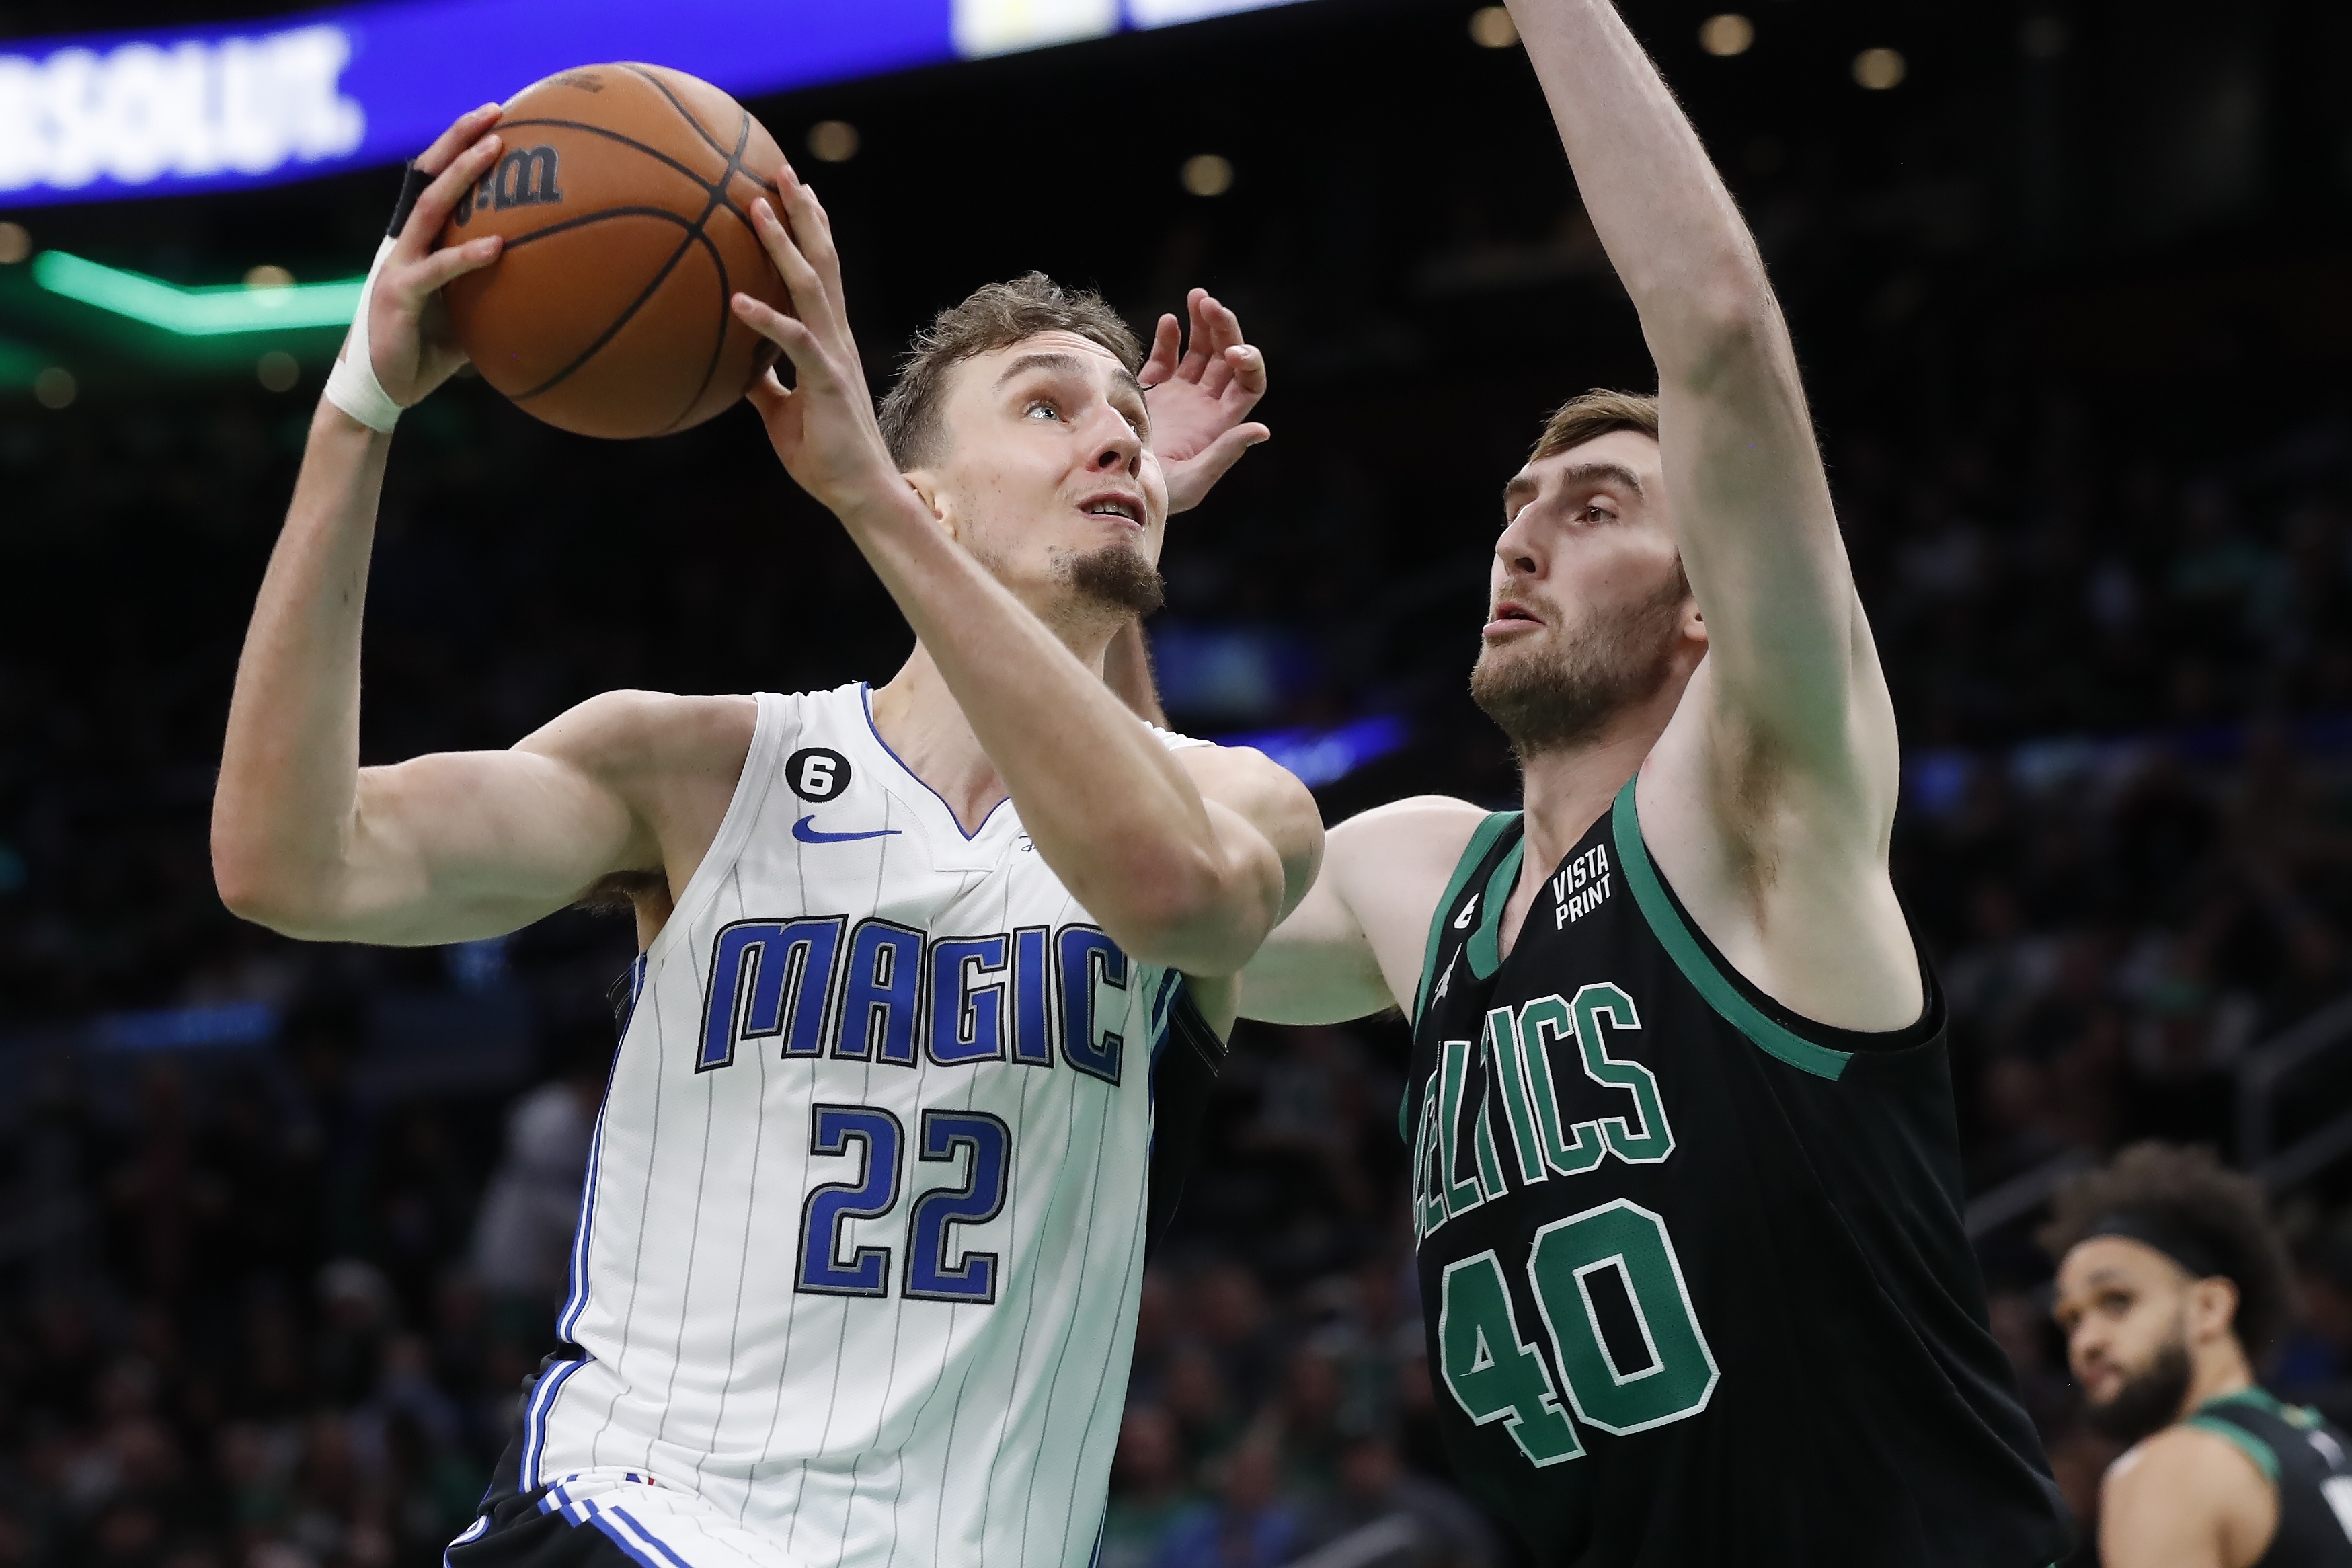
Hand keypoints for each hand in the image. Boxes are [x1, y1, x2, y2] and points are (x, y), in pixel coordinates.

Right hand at [352, 105, 507, 407]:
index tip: (495, 118)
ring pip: (430, 208)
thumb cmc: (426, 354)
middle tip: (496, 111)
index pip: (435, 182)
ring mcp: (396, 265)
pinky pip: (437, 270)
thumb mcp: (469, 318)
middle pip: (428, 176)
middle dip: (460, 139)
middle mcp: (402, 243)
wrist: (382, 389)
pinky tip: (500, 245)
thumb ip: (497, 297)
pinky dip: (468, 256)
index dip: (459, 147)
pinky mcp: (397, 295)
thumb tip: (551, 292)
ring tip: (496, 149)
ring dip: (462, 175)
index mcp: (416, 243)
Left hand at [731, 169, 904, 519]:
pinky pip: (795, 343)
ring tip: (756, 207)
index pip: (821, 274)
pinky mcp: (827, 382)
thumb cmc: (823, 455)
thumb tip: (733, 364)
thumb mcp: (781, 411)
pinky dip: (766, 320)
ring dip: (784, 245)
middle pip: (822, 263)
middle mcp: (836, 338)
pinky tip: (737, 302)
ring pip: (812, 287)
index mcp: (828, 341)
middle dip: (803, 215)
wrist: (858, 493)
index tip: (794, 193)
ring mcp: (834, 356)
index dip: (809, 231)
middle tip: (781, 171)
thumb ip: (762, 381)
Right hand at [1141, 288, 1268, 513]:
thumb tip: (1262, 429)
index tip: (1233, 353)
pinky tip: (1169, 321)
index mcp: (1221, 423)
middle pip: (1225, 357)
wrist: (1110, 490)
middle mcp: (1204, 405)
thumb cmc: (1156, 497)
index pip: (1249, 383)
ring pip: (1199, 351)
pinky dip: (1169, 337)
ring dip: (1201, 323)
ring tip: (1197, 297)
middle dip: (1223, 328)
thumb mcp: (1193, 482)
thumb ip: (1225, 453)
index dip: (1249, 363)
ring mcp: (1178, 396)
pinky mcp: (1150, 391)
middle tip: (1209, 304)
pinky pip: (1165, 358)